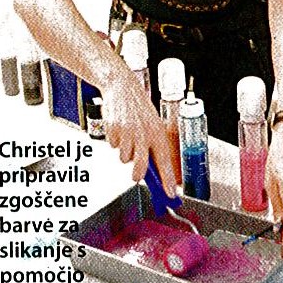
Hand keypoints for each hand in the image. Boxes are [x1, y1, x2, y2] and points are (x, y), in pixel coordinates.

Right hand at [101, 67, 179, 190]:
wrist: (122, 87)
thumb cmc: (139, 108)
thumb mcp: (152, 126)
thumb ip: (153, 147)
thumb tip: (156, 171)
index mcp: (157, 133)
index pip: (164, 162)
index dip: (167, 180)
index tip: (169, 194)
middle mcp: (144, 134)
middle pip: (140, 166)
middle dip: (137, 174)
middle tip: (135, 176)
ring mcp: (127, 132)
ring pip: (123, 158)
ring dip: (124, 153)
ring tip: (127, 137)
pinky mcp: (113, 130)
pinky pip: (113, 146)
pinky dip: (114, 141)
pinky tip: (118, 129)